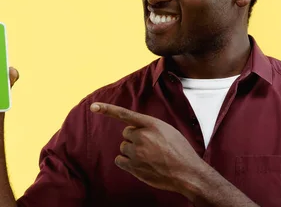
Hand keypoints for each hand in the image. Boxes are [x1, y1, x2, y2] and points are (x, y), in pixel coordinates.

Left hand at [90, 102, 204, 193]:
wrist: (186, 173)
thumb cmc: (180, 151)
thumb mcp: (168, 130)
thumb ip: (150, 127)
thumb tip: (136, 129)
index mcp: (151, 124)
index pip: (125, 114)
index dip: (108, 110)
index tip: (93, 107)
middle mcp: (142, 136)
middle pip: (126, 134)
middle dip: (134, 138)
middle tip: (150, 146)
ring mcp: (137, 153)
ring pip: (124, 147)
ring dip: (132, 151)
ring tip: (148, 156)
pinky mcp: (134, 167)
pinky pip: (120, 160)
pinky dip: (126, 162)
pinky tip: (140, 164)